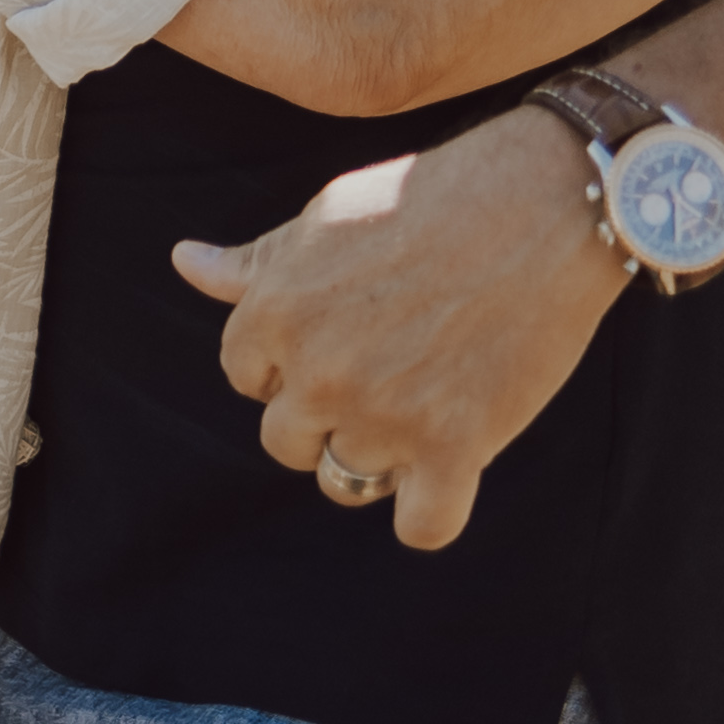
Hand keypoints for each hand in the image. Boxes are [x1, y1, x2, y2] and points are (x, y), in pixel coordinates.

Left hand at [169, 107, 618, 548]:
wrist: (540, 201)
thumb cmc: (429, 197)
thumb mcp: (326, 216)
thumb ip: (254, 261)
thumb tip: (183, 261)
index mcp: (274, 313)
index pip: (246, 376)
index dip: (290, 361)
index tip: (340, 334)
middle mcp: (318, 373)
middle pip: (287, 440)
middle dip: (324, 413)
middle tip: (383, 367)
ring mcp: (384, 416)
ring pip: (347, 481)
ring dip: (378, 454)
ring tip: (421, 399)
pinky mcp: (455, 447)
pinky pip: (421, 526)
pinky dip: (432, 510)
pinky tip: (449, 468)